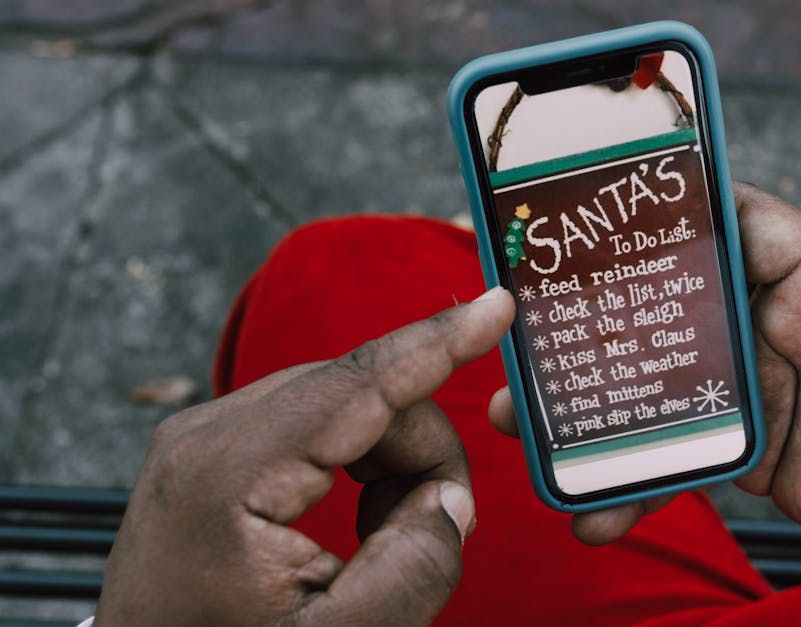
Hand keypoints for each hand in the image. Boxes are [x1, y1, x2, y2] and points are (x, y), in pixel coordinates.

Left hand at [95, 288, 514, 625]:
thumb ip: (409, 571)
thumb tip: (447, 500)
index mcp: (229, 476)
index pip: (358, 384)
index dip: (438, 343)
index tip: (497, 304)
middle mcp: (209, 435)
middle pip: (363, 395)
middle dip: (421, 456)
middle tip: (436, 533)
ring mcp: (207, 435)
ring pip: (349, 405)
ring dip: (394, 467)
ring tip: (381, 542)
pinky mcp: (217, 446)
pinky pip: (322, 424)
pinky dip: (363, 467)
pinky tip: (356, 526)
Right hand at [489, 184, 800, 563]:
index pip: (743, 226)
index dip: (679, 209)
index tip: (601, 212)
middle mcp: (781, 331)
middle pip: (678, 306)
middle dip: (603, 313)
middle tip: (532, 332)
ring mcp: (762, 394)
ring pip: (664, 384)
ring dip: (600, 401)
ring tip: (529, 424)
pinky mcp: (756, 453)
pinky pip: (686, 459)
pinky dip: (640, 482)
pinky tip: (599, 510)